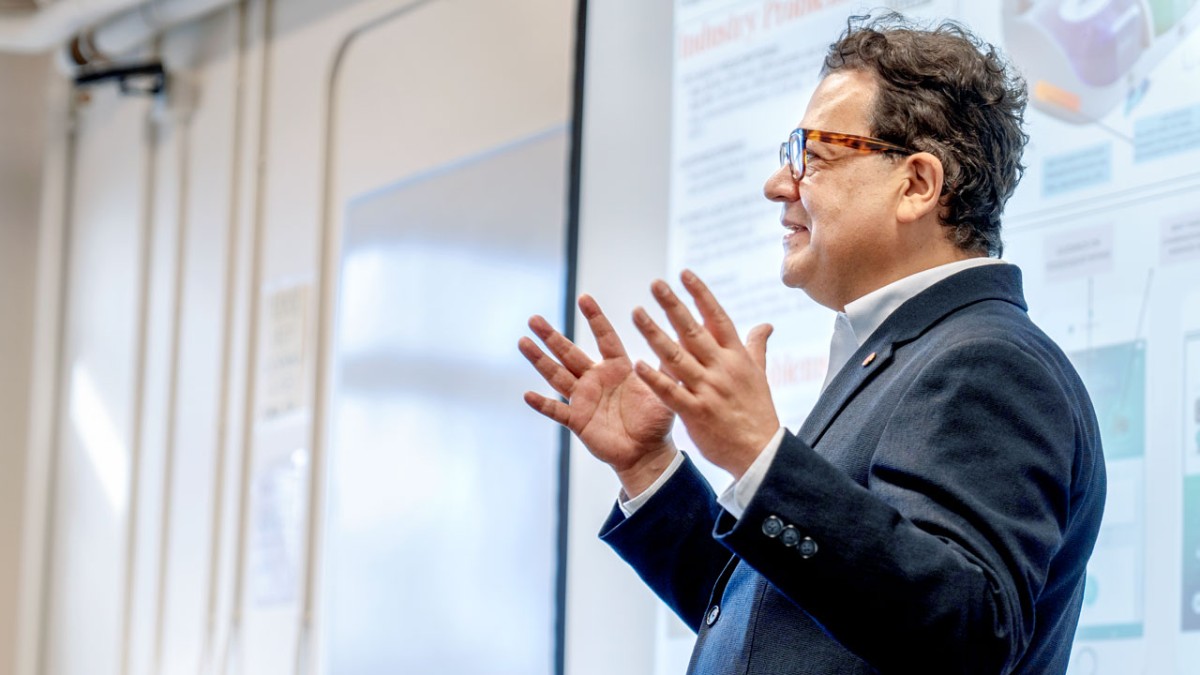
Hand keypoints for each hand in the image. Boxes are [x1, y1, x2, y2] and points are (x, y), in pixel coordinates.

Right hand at [520, 294, 676, 495]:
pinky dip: (543, 404)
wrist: (647, 453)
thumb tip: (681, 340)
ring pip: (557, 375)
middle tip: (534, 318)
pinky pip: (557, 411)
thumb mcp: (666, 390)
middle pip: (569, 353)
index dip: (595, 318)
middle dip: (552, 336)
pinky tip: (527, 394)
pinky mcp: (578, 420)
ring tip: (523, 341)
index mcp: (618, 368)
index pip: (604, 337)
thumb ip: (668, 368)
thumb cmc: (657, 421)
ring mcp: (584, 399)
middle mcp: (596, 379)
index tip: (584, 297)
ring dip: (540, 360)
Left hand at [631, 270, 778, 478]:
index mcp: (737, 357)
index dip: (700, 295)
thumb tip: (766, 324)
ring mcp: (708, 390)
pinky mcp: (696, 413)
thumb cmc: (758, 412)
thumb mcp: (760, 375)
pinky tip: (638, 363)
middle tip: (655, 284)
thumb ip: (757, 347)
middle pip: (694, 331)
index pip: (718, 318)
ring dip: (655, 333)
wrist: (760, 453)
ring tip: (636, 313)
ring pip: (677, 356)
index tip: (684, 274)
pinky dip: (655, 378)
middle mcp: (722, 369)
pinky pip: (671, 392)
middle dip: (673, 305)